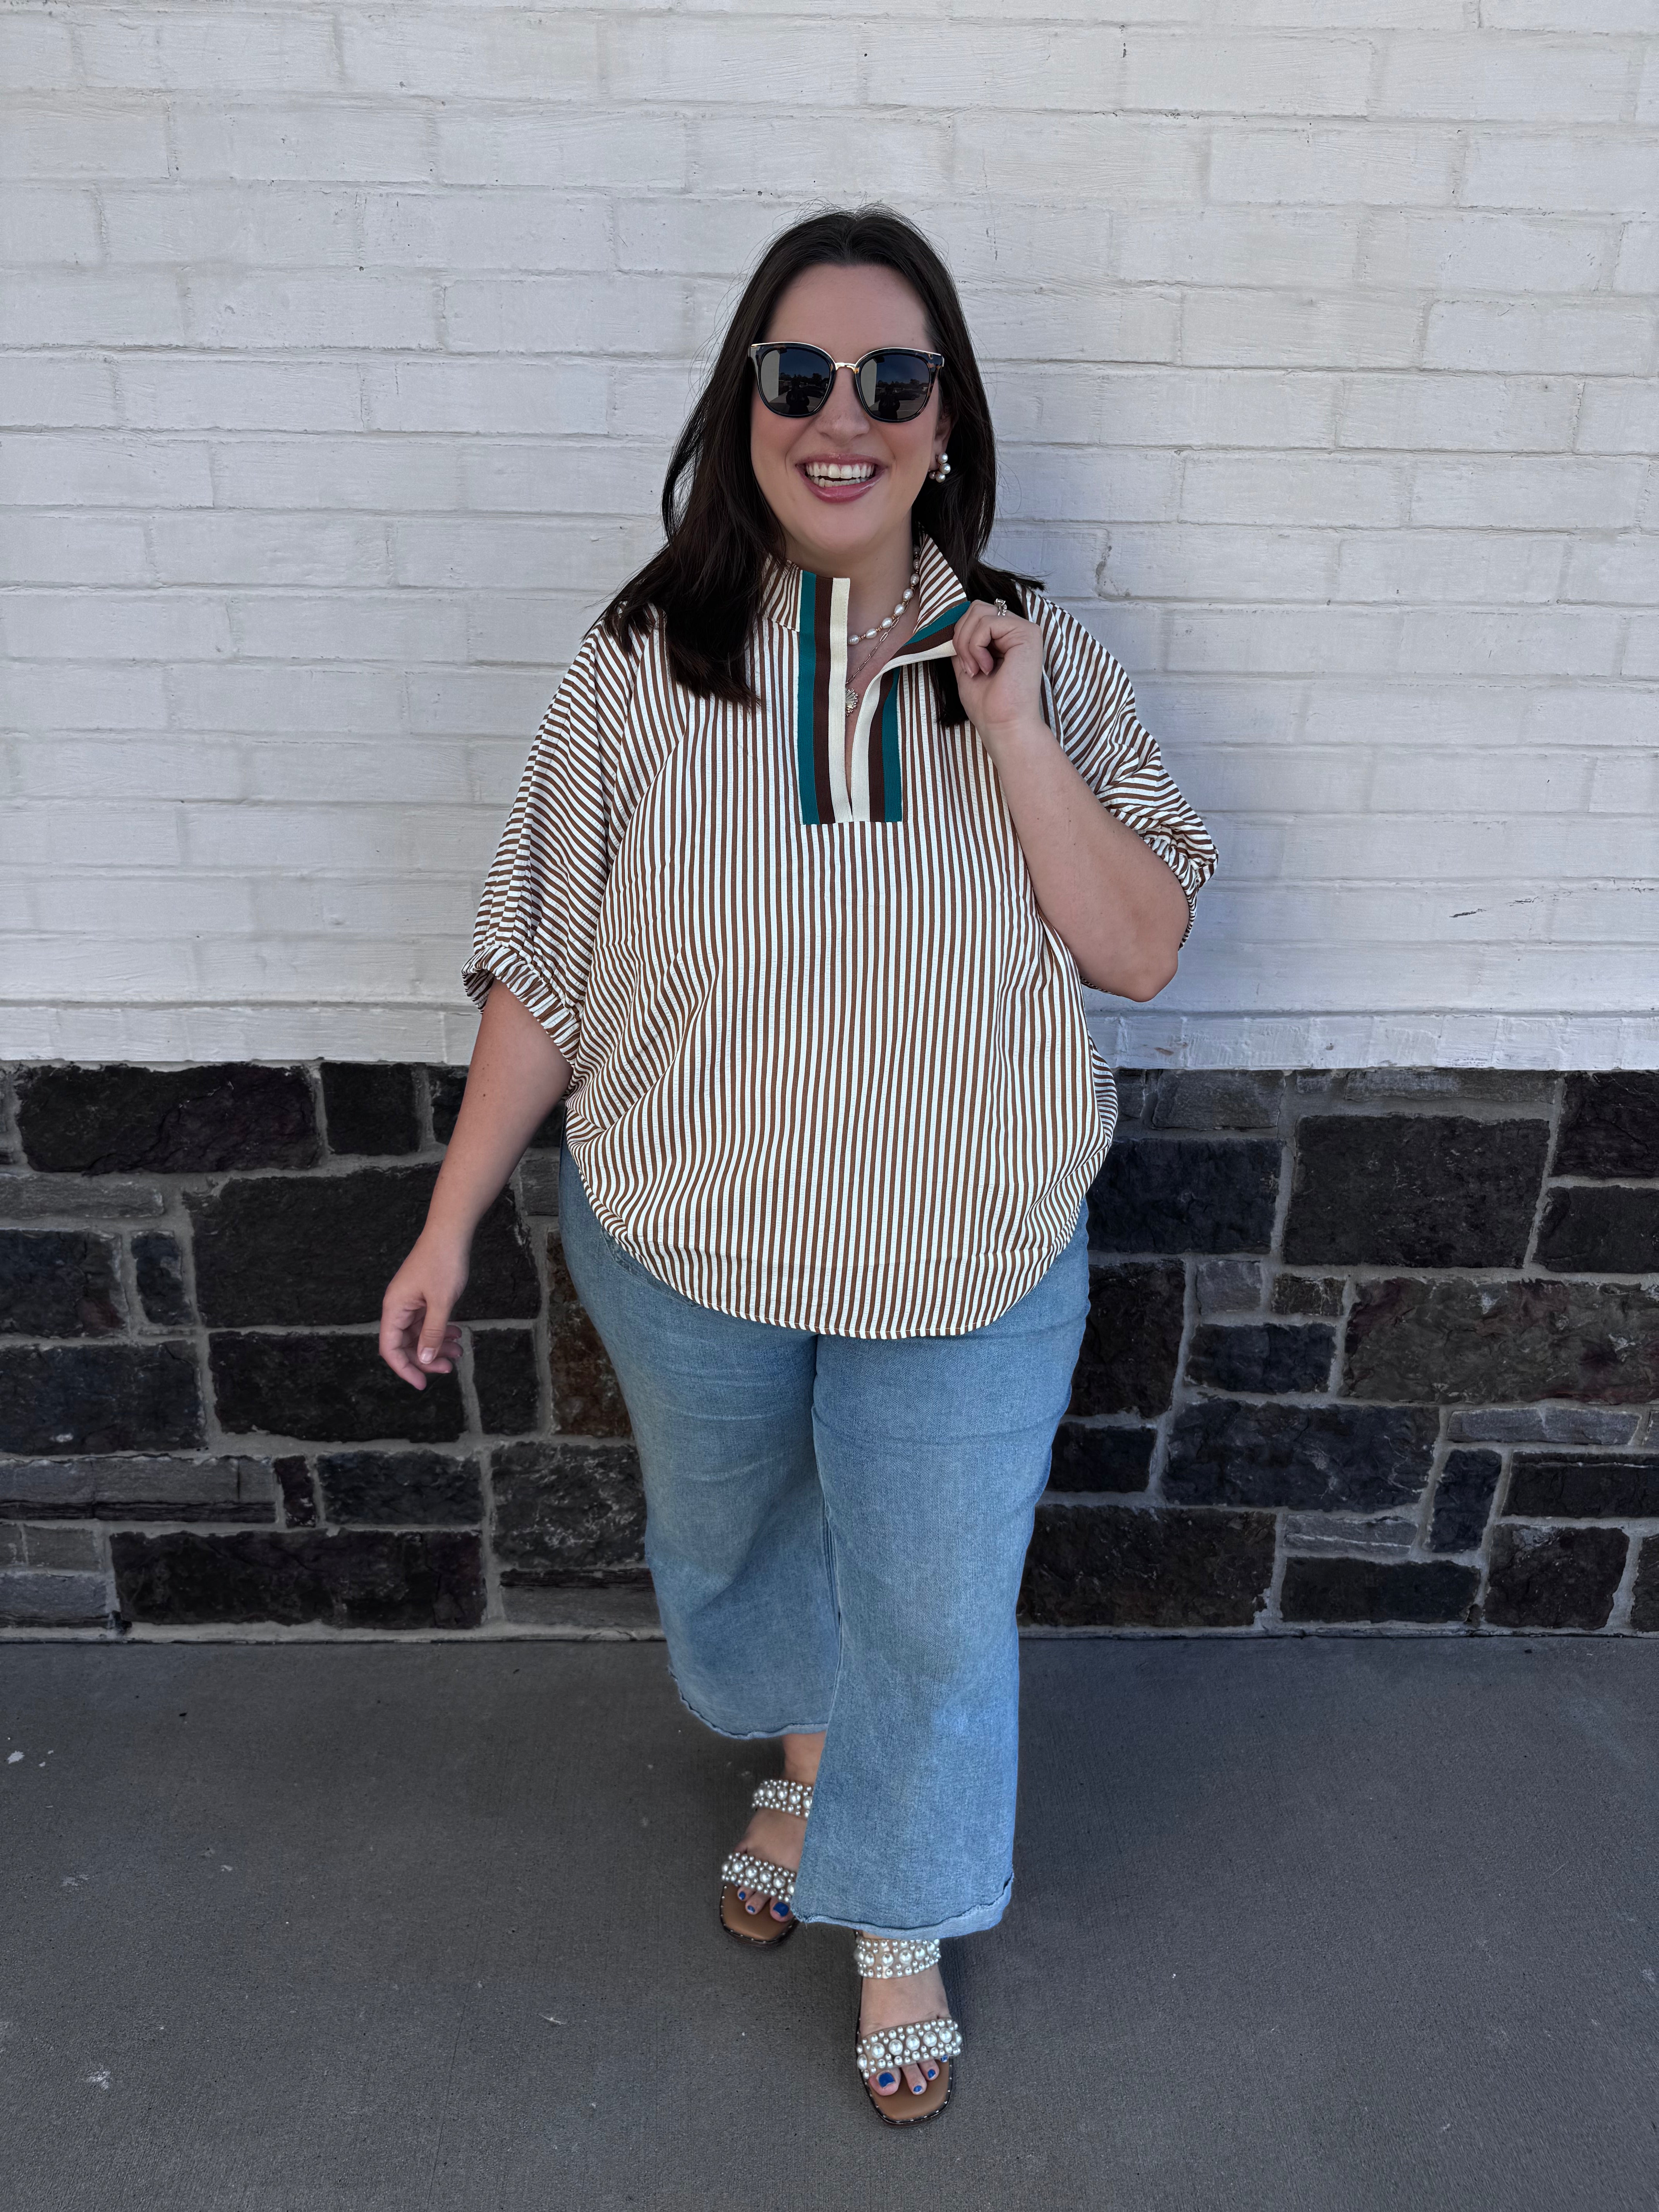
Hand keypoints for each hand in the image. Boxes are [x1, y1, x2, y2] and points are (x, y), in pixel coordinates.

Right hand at [379, 1232, 468, 1388]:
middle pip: (405, 1344)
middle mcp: (398, 1307)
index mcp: (394, 1308)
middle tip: (450, 1368)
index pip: (390, 1348)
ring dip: (437, 1346)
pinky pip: (428, 1321)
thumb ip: (432, 1333)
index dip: (404, 1369)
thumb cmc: (443, 1262)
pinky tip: (457, 1334)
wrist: (450, 1232)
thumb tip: (425, 1360)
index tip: (421, 1384)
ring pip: (419, 1334)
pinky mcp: (423, 1296)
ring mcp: (411, 1301)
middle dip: (426, 1359)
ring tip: (459, 1353)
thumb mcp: (442, 1302)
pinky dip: (441, 1330)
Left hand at [950, 599, 1044, 749]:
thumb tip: (948, 625)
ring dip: (967, 643)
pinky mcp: (1028, 633)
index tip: (965, 665)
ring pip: (979, 611)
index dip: (960, 635)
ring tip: (976, 669)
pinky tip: (986, 668)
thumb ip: (962, 644)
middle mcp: (1018, 630)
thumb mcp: (966, 667)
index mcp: (1006, 638)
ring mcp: (1025, 630)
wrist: (1004, 726)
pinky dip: (976, 646)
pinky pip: (987, 622)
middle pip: (976, 607)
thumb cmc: (988, 705)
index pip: (975, 615)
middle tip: (968, 667)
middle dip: (961, 636)